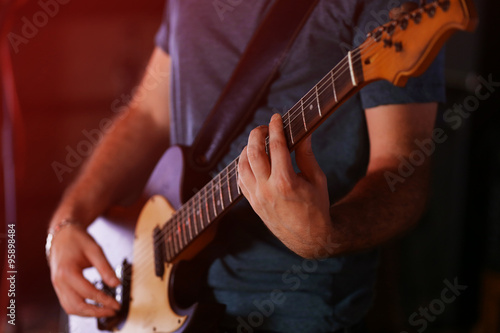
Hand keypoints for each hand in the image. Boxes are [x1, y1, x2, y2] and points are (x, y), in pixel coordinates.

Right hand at [49, 224, 120, 316]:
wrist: (62, 235)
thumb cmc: (78, 240)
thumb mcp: (95, 250)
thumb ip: (105, 268)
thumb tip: (116, 284)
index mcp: (67, 271)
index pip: (88, 292)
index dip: (104, 301)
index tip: (117, 305)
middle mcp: (59, 281)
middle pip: (76, 306)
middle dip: (96, 312)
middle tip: (112, 311)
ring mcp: (57, 286)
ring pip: (70, 308)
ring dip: (87, 314)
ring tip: (104, 311)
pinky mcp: (59, 287)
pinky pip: (67, 304)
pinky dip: (80, 309)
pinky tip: (93, 307)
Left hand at [237, 114, 331, 257]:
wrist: (309, 238)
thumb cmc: (317, 207)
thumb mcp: (317, 179)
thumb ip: (306, 155)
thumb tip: (303, 133)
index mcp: (286, 182)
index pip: (276, 146)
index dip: (276, 128)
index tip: (277, 117)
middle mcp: (267, 189)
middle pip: (253, 152)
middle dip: (257, 134)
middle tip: (265, 128)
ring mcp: (257, 198)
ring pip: (241, 165)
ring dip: (246, 149)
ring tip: (257, 142)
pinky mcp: (252, 204)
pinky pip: (240, 180)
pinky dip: (242, 166)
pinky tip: (251, 160)